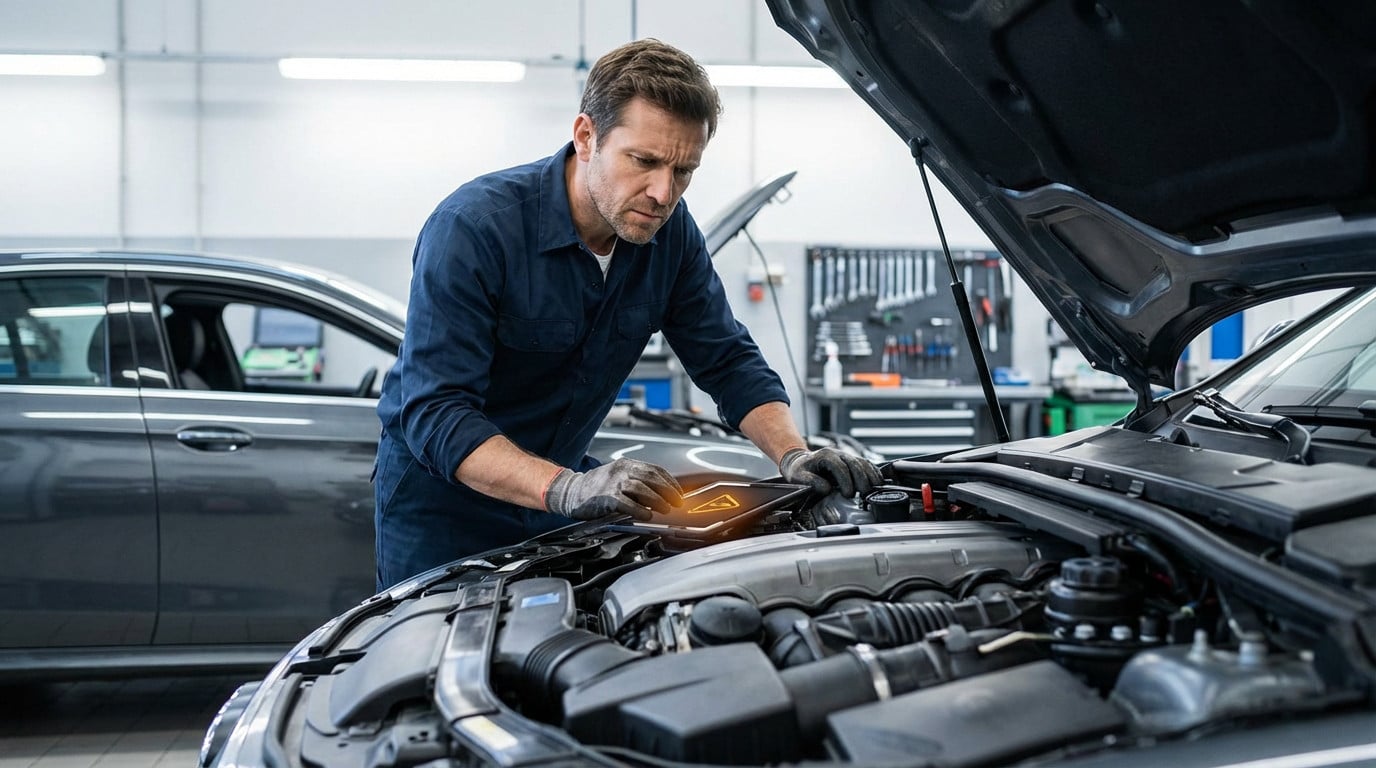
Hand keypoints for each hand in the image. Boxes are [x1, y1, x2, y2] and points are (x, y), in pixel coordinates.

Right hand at [544, 458, 683, 520]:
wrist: (571, 492)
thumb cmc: (596, 488)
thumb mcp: (618, 479)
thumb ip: (637, 484)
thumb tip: (660, 496)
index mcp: (626, 464)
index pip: (655, 470)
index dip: (670, 481)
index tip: (679, 492)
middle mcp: (621, 470)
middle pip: (652, 478)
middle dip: (668, 491)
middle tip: (678, 502)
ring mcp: (614, 483)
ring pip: (642, 489)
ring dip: (658, 500)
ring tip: (666, 509)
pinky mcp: (607, 497)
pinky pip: (628, 503)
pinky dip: (640, 510)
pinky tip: (647, 516)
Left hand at [779, 447, 882, 496]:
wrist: (801, 462)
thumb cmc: (800, 470)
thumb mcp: (799, 476)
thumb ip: (811, 482)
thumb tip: (827, 489)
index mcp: (825, 455)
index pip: (840, 467)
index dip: (846, 481)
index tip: (848, 494)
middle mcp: (838, 453)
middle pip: (855, 464)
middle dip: (861, 479)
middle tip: (863, 494)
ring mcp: (846, 456)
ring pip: (863, 462)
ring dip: (870, 476)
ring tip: (873, 489)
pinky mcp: (852, 461)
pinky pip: (866, 464)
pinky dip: (873, 472)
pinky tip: (877, 482)